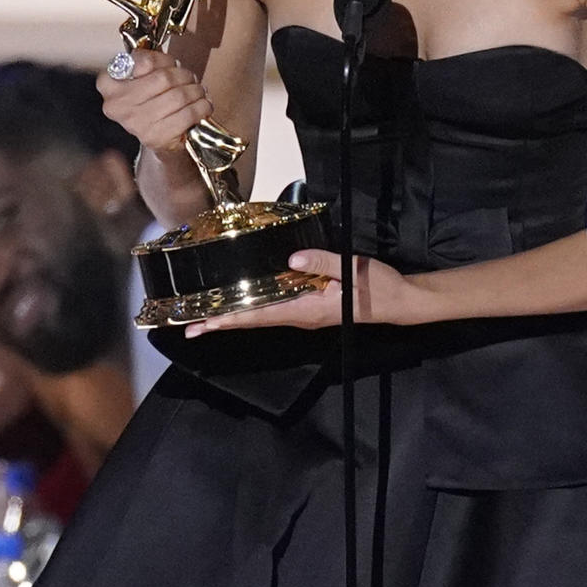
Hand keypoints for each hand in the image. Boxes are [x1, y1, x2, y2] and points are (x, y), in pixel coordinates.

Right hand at [97, 49, 211, 152]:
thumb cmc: (153, 99)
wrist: (160, 136)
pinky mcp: (155, 138)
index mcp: (108, 84)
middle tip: (191, 79)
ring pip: (179, 96)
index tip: (170, 66)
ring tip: (199, 92)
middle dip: (185, 76)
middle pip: (165, 78)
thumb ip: (152, 60)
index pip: (143, 61)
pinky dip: (202, 107)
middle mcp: (117, 105)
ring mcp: (135, 123)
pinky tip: (203, 105)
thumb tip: (163, 63)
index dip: (163, 61)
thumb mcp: (147, 73)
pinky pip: (188, 114)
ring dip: (197, 91)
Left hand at [184, 249, 415, 336]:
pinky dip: (253, 310)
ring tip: (207, 318)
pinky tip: (244, 305)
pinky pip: (274, 310)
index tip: (203, 325)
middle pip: (254, 321)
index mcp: (306, 308)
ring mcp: (304, 313)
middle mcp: (300, 315)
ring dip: (234, 318)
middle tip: (189, 327)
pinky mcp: (310, 307)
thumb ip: (323, 262)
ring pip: (262, 317)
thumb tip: (292, 259)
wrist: (397, 301)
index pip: (260, 315)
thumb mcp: (352, 270)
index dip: (230, 319)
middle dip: (222, 323)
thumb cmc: (375, 287)